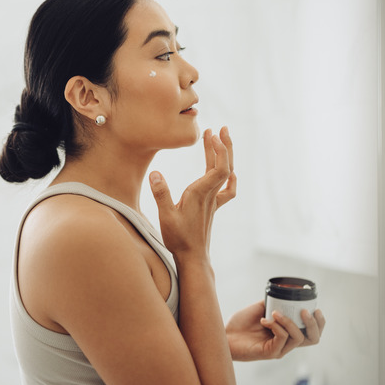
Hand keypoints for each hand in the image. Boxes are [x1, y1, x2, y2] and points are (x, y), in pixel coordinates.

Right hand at [149, 127, 236, 258]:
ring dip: (223, 155)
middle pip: (225, 165)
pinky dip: (229, 176)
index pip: (219, 168)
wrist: (193, 257)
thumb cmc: (179, 238)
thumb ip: (161, 194)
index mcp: (200, 193)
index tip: (212, 134)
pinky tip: (228, 170)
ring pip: (225, 173)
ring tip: (216, 138)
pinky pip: (226, 188)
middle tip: (219, 128)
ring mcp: (213, 200)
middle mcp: (210, 194)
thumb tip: (155, 173)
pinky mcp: (212, 206)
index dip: (219, 150)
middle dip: (224, 145)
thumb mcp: (165, 216)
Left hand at [225, 300, 325, 360]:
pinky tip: (265, 320)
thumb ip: (273, 303)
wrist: (224, 334)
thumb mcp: (260, 309)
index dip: (319, 323)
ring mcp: (279, 349)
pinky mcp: (270, 353)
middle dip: (313, 324)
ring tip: (274, 313)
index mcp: (287, 334)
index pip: (311, 333)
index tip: (315, 309)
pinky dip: (276, 326)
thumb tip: (283, 292)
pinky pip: (282, 338)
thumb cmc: (240, 324)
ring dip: (288, 321)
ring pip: (298, 337)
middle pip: (313, 339)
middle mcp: (286, 343)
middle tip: (304, 311)